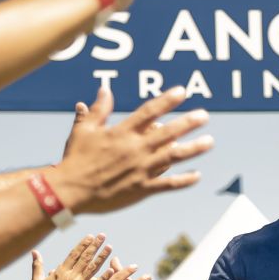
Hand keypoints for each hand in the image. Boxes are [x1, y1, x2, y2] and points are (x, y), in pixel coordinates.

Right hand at [26, 236, 111, 279]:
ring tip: (109, 247)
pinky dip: (104, 277)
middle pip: (86, 257)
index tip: (91, 236)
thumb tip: (34, 252)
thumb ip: (37, 265)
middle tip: (103, 236)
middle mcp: (71, 276)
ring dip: (102, 257)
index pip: (74, 253)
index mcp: (60, 271)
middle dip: (95, 245)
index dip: (83, 244)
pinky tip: (112, 270)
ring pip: (93, 268)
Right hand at [50, 87, 211, 214]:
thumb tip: (105, 88)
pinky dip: (183, 180)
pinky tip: (197, 175)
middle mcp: (135, 149)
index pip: (149, 112)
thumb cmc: (74, 159)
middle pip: (167, 133)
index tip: (182, 91)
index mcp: (122, 133)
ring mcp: (140, 170)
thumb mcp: (84, 130)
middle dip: (187, 123)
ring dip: (193, 149)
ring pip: (173, 157)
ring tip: (209, 142)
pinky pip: (167, 184)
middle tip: (204, 116)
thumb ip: (98, 109)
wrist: (69, 191)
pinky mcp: (141, 189)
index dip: (167, 101)